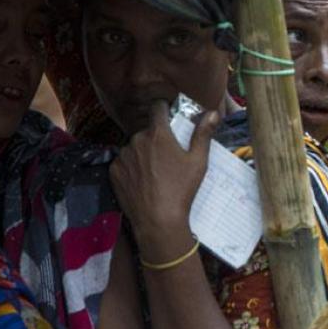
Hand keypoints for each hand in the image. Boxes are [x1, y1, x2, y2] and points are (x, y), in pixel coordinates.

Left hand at [111, 101, 217, 260]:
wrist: (158, 220)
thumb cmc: (182, 190)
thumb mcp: (198, 161)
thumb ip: (203, 134)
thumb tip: (213, 112)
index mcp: (158, 134)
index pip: (157, 107)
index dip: (164, 109)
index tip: (169, 116)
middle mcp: (137, 139)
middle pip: (146, 131)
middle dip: (155, 139)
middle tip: (167, 157)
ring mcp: (123, 155)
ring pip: (134, 147)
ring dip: (142, 153)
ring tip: (154, 173)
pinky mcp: (113, 171)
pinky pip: (123, 163)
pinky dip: (131, 168)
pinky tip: (142, 182)